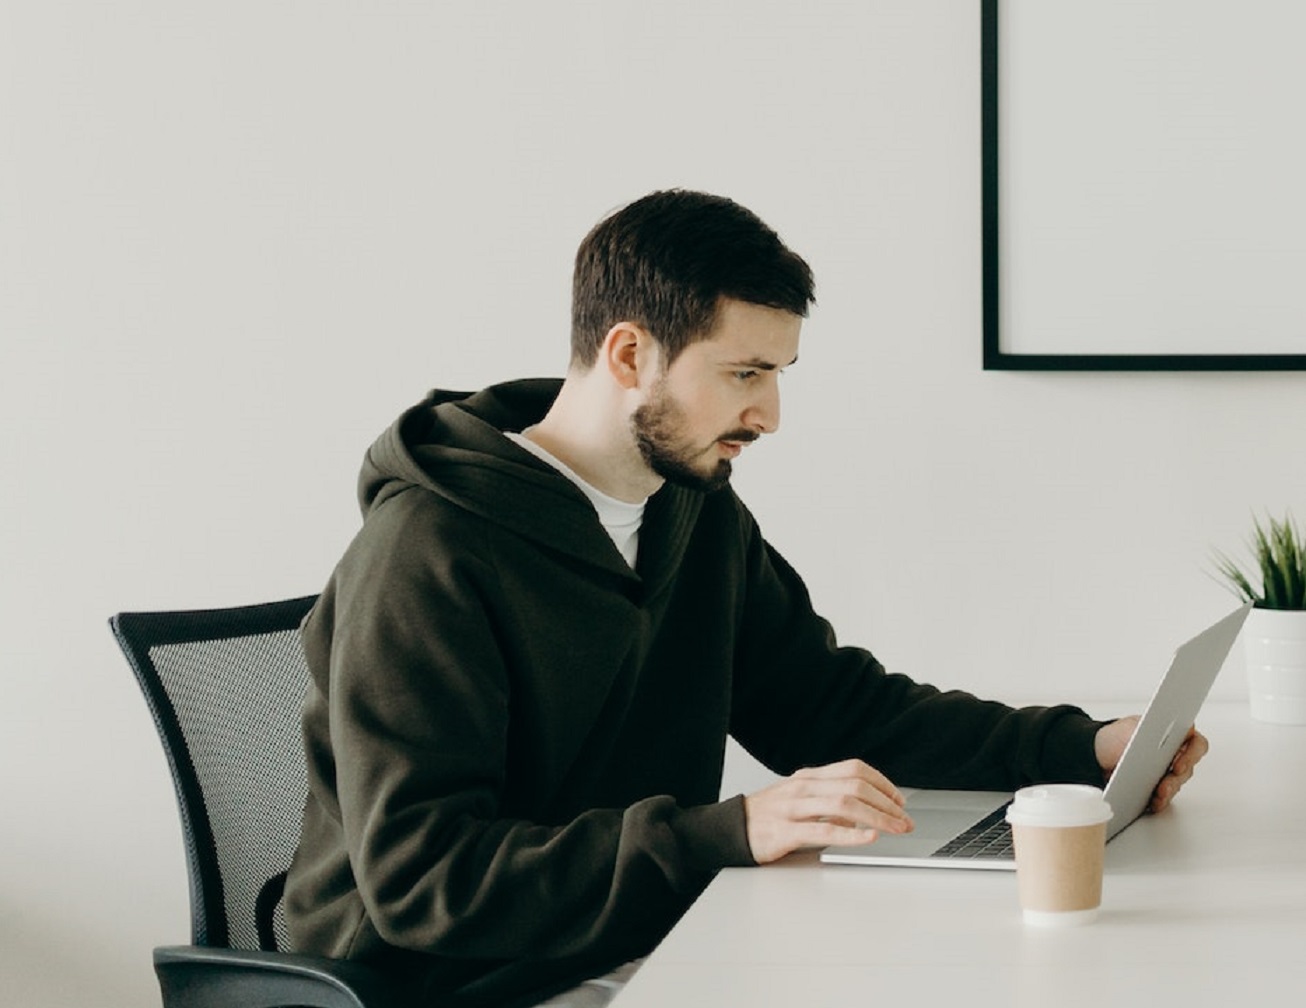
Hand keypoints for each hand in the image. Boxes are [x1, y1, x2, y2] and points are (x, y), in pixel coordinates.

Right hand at [743, 759, 912, 863]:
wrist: (731, 828)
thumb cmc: (768, 815)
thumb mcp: (800, 798)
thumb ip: (828, 798)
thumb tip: (865, 809)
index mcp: (810, 777)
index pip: (854, 769)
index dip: (882, 783)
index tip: (899, 801)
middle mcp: (804, 787)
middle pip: (855, 785)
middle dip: (886, 803)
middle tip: (904, 820)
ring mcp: (794, 807)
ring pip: (844, 804)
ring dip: (877, 817)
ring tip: (895, 828)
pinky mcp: (786, 831)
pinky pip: (824, 830)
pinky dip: (851, 834)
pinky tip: (868, 838)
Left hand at [1094, 716, 1208, 812]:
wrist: (1096, 753)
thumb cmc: (1116, 736)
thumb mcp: (1131, 727)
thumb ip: (1150, 728)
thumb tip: (1168, 732)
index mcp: (1173, 734)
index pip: (1196, 743)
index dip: (1192, 754)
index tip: (1177, 765)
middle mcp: (1174, 754)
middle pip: (1188, 768)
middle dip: (1176, 778)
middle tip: (1164, 785)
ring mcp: (1167, 772)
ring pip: (1177, 784)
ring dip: (1169, 790)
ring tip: (1158, 795)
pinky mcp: (1157, 787)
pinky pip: (1164, 796)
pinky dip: (1159, 800)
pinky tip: (1153, 802)